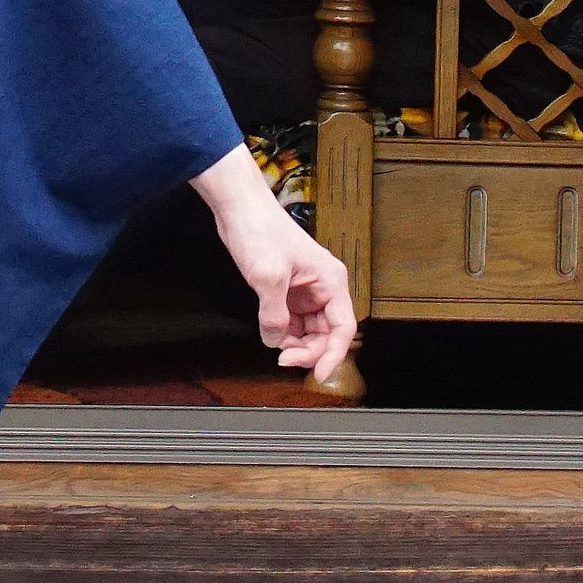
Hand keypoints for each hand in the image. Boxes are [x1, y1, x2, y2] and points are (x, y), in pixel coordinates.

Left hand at [193, 145, 358, 381]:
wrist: (239, 207)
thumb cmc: (260, 229)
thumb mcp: (268, 276)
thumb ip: (274, 315)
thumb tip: (276, 341)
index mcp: (331, 281)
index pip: (343, 328)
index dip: (334, 355)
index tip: (319, 374)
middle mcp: (323, 287)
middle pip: (327, 334)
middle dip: (309, 350)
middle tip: (285, 360)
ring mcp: (305, 290)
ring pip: (310, 330)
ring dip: (295, 344)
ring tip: (276, 345)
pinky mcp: (288, 290)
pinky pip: (293, 321)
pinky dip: (283, 333)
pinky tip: (271, 334)